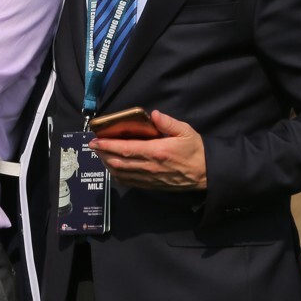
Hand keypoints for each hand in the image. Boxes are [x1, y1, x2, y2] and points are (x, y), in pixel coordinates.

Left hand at [90, 109, 207, 189]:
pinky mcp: (151, 185)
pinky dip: (117, 175)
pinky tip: (113, 167)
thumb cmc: (195, 150)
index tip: (95, 141)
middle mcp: (150, 167)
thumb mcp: (185, 131)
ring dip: (107, 164)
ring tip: (100, 154)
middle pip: (118, 162)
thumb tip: (154, 114)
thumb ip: (168, 123)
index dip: (107, 145)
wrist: (207, 173)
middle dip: (102, 154)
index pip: (125, 149)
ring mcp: (149, 178)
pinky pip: (129, 182)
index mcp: (157, 151)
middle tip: (93, 146)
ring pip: (121, 173)